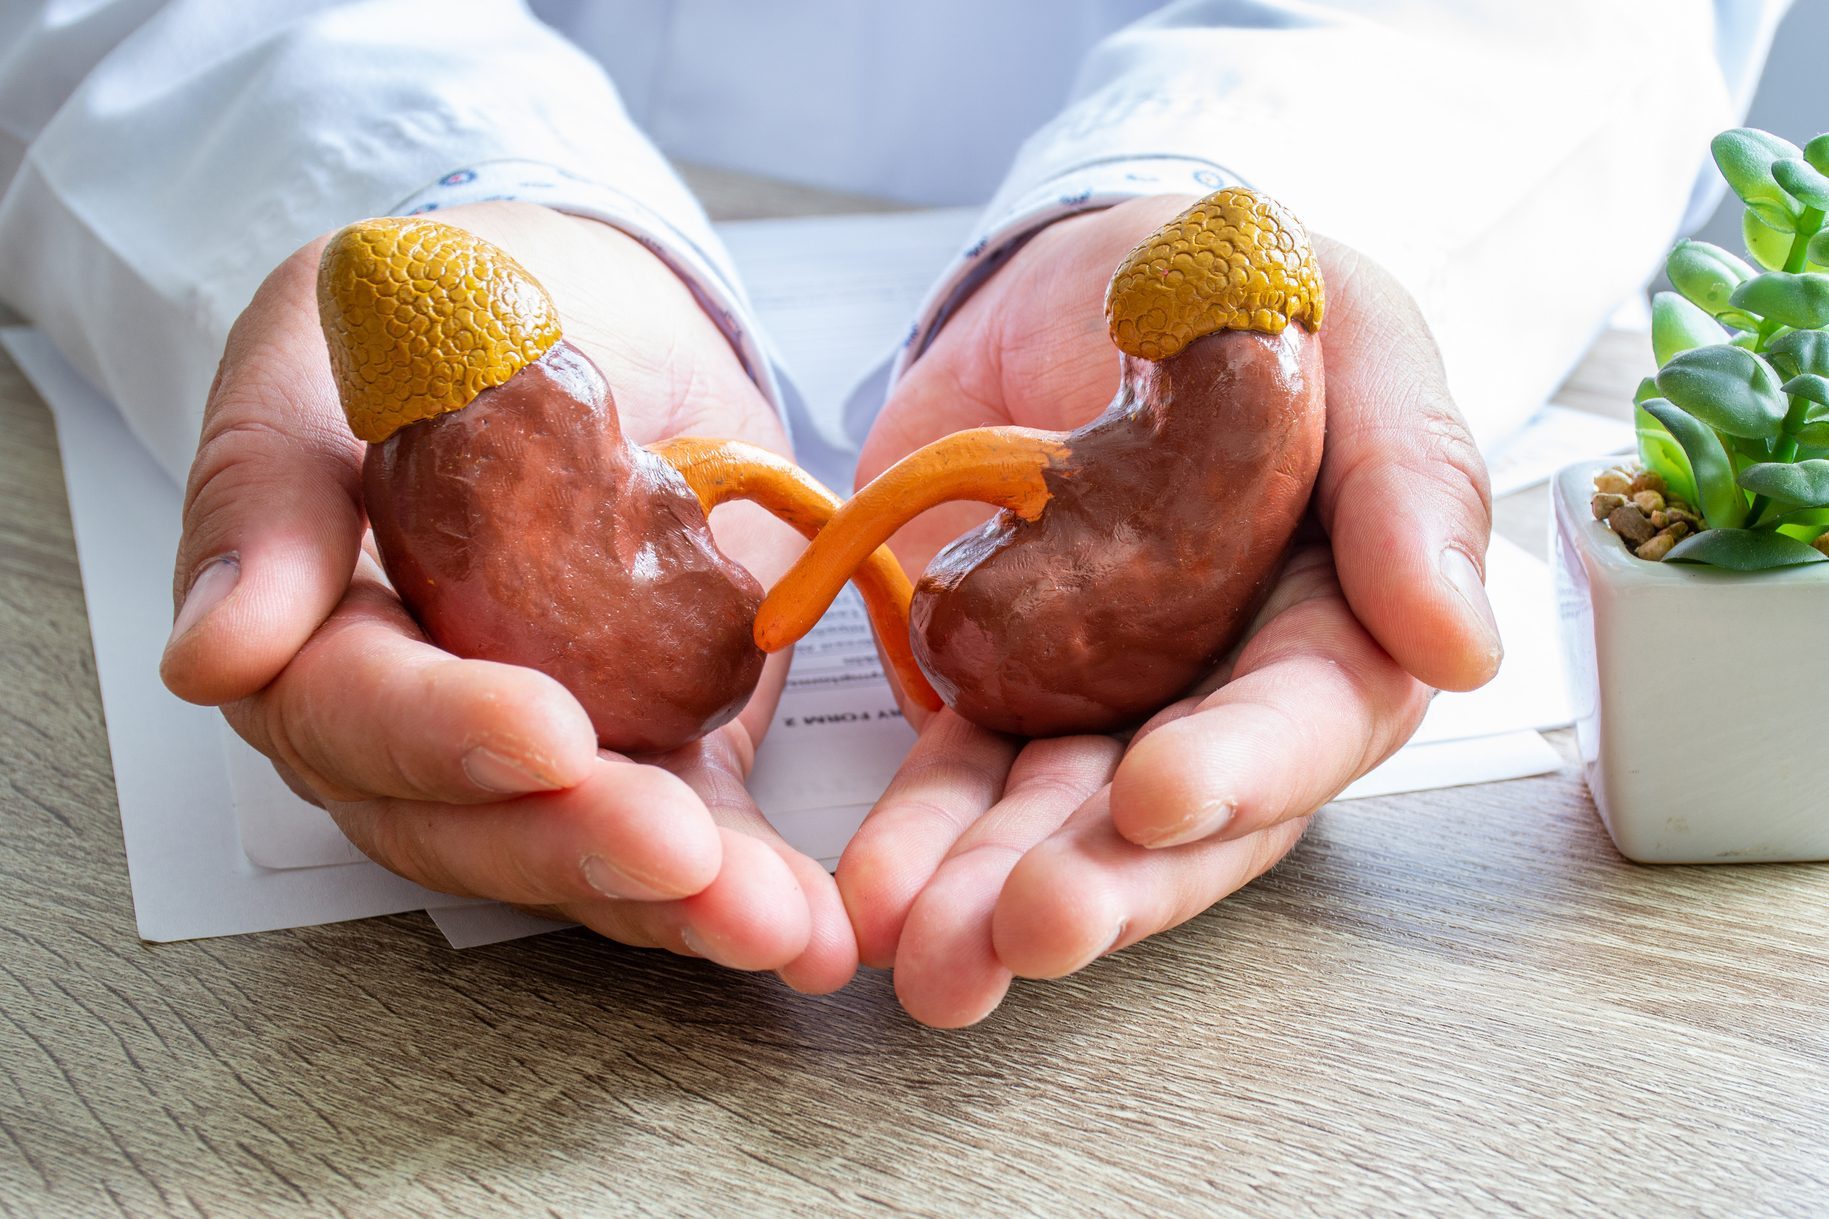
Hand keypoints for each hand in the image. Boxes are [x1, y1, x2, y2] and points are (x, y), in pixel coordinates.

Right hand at [160, 203, 854, 991]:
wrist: (592, 309)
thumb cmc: (437, 317)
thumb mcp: (324, 356)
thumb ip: (264, 493)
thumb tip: (212, 658)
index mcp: (316, 641)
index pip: (356, 714)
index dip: (444, 734)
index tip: (545, 733)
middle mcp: (421, 729)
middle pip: (473, 824)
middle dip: (579, 847)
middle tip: (682, 855)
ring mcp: (547, 755)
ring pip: (586, 857)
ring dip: (680, 901)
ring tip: (776, 923)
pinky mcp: (658, 753)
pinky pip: (693, 834)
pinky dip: (750, 881)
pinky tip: (812, 928)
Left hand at [840, 196, 1500, 1024]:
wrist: (1082, 269)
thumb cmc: (1243, 290)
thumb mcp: (1353, 333)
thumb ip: (1412, 473)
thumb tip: (1459, 648)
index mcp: (1345, 616)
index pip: (1312, 715)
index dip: (1244, 766)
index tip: (1156, 797)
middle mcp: (1231, 688)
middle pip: (1184, 818)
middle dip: (1106, 880)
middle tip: (1023, 931)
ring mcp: (1111, 702)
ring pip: (1063, 821)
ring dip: (995, 891)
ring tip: (929, 955)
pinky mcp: (1004, 689)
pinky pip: (962, 773)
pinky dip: (920, 830)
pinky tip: (876, 891)